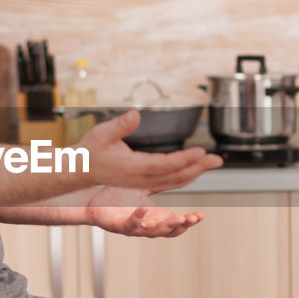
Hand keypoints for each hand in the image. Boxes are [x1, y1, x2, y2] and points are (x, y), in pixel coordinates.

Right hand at [80, 111, 220, 192]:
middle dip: (198, 167)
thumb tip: (135, 114)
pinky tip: (195, 169)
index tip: (200, 151)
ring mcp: (142, 183)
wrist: (81, 170)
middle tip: (217, 159)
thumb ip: (120, 125)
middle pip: (175, 176)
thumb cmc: (90, 151)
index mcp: (132, 168)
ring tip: (212, 162)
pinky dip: (185, 175)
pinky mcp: (144, 182)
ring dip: (196, 172)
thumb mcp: (101, 133)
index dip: (184, 159)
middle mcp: (140, 178)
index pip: (164, 165)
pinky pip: (169, 182)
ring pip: (175, 181)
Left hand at [84, 186, 203, 237]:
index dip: (190, 222)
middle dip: (182, 225)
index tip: (201, 216)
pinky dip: (138, 217)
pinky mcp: (119, 226)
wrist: (93, 204)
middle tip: (192, 219)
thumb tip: (180, 169)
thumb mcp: (143, 187)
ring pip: (153, 231)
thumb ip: (161, 181)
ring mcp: (134, 227)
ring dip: (166, 226)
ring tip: (177, 218)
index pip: (177, 223)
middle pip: (169, 230)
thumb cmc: (118, 199)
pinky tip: (144, 208)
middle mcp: (147, 225)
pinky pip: (131, 224)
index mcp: (155, 217)